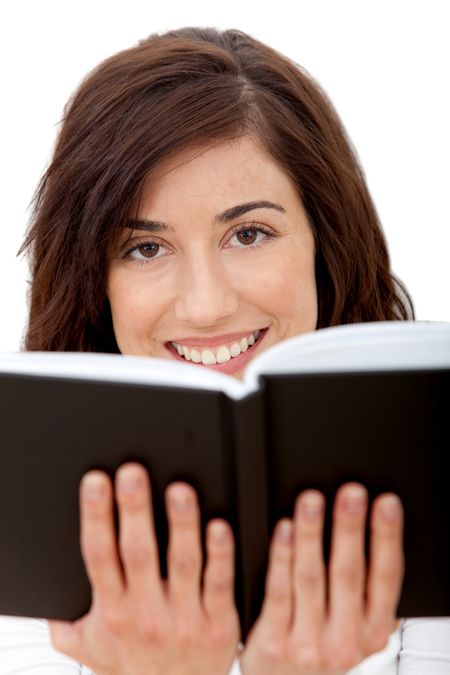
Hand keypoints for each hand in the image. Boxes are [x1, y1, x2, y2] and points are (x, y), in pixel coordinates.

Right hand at [49, 463, 238, 674]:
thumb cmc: (132, 667)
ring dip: (181, 525)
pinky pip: (220, 584)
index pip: (100, 556)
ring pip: (183, 563)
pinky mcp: (218, 623)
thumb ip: (64, 619)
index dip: (96, 516)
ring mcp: (184, 618)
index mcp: (114, 610)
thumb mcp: (89, 648)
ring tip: (180, 491)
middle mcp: (146, 613)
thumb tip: (44, 593)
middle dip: (134, 510)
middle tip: (133, 473)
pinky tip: (219, 526)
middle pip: (138, 553)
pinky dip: (221, 555)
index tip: (96, 482)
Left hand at [240, 483, 403, 673]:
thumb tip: (386, 542)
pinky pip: (278, 590)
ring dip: (312, 534)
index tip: (386, 503)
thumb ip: (370, 597)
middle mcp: (345, 639)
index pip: (386, 577)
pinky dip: (281, 555)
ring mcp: (309, 642)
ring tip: (312, 501)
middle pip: (348, 573)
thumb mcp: (358, 629)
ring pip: (310, 577)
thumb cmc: (324, 650)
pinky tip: (283, 529)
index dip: (387, 537)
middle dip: (350, 527)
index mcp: (373, 630)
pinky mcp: (274, 641)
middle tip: (351, 492)